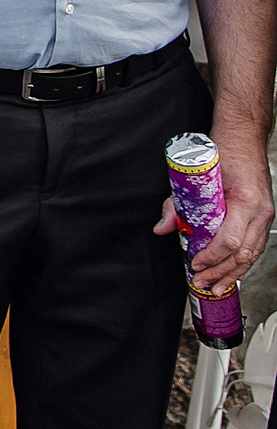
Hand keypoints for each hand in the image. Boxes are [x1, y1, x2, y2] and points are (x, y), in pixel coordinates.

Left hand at [155, 135, 272, 292]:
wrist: (243, 141)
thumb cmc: (224, 154)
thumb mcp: (195, 177)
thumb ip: (176, 204)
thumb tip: (162, 227)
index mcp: (246, 202)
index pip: (230, 240)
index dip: (212, 256)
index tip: (196, 263)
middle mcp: (260, 212)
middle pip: (243, 254)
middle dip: (220, 272)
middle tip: (200, 282)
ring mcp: (265, 216)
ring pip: (252, 254)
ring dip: (232, 273)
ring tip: (215, 287)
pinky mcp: (264, 217)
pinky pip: (255, 247)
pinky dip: (242, 263)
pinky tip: (230, 274)